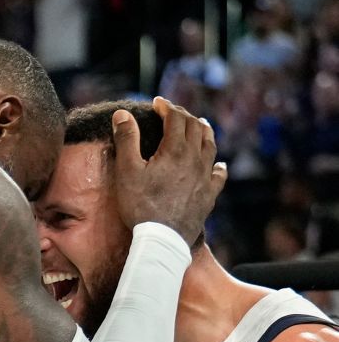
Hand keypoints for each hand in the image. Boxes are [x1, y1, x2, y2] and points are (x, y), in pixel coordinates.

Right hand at [113, 97, 225, 241]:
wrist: (162, 238)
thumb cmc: (140, 205)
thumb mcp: (126, 171)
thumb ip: (126, 139)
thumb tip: (122, 114)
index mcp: (175, 150)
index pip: (175, 119)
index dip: (166, 107)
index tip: (156, 103)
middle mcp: (195, 159)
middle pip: (196, 128)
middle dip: (184, 116)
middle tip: (172, 113)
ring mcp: (205, 177)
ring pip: (210, 146)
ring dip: (204, 131)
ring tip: (200, 125)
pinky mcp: (209, 195)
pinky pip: (219, 175)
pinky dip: (218, 164)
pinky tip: (218, 164)